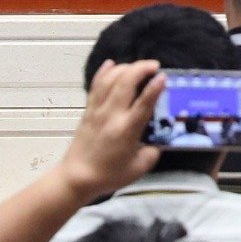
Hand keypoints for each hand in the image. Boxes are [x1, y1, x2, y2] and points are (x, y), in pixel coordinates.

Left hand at [55, 59, 163, 201]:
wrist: (76, 177)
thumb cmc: (109, 175)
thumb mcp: (138, 168)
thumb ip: (152, 152)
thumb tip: (158, 140)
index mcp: (126, 130)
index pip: (143, 103)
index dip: (154, 88)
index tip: (163, 77)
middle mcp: (111, 115)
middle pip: (125, 83)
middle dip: (141, 69)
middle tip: (155, 66)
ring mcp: (97, 110)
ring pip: (110, 79)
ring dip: (125, 68)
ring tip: (138, 67)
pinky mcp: (88, 110)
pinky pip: (96, 86)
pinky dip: (104, 72)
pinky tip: (111, 63)